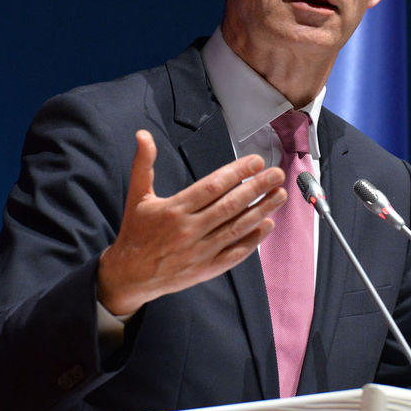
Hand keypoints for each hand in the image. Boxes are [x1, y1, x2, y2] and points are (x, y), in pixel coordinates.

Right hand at [96, 130, 286, 315]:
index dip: (236, 173)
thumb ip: (143, 164)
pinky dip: (253, 240)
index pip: (212, 187)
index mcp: (174, 209)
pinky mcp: (207, 268)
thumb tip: (142, 134)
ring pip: (236, 228)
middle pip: (230, 206)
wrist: (130, 276)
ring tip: (280, 194)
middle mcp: (189, 230)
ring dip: (261, 210)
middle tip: (277, 174)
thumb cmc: (136, 231)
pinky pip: (235, 253)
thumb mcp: (137, 196)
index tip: (256, 161)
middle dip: (256, 188)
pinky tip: (267, 225)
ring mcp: (200, 251)